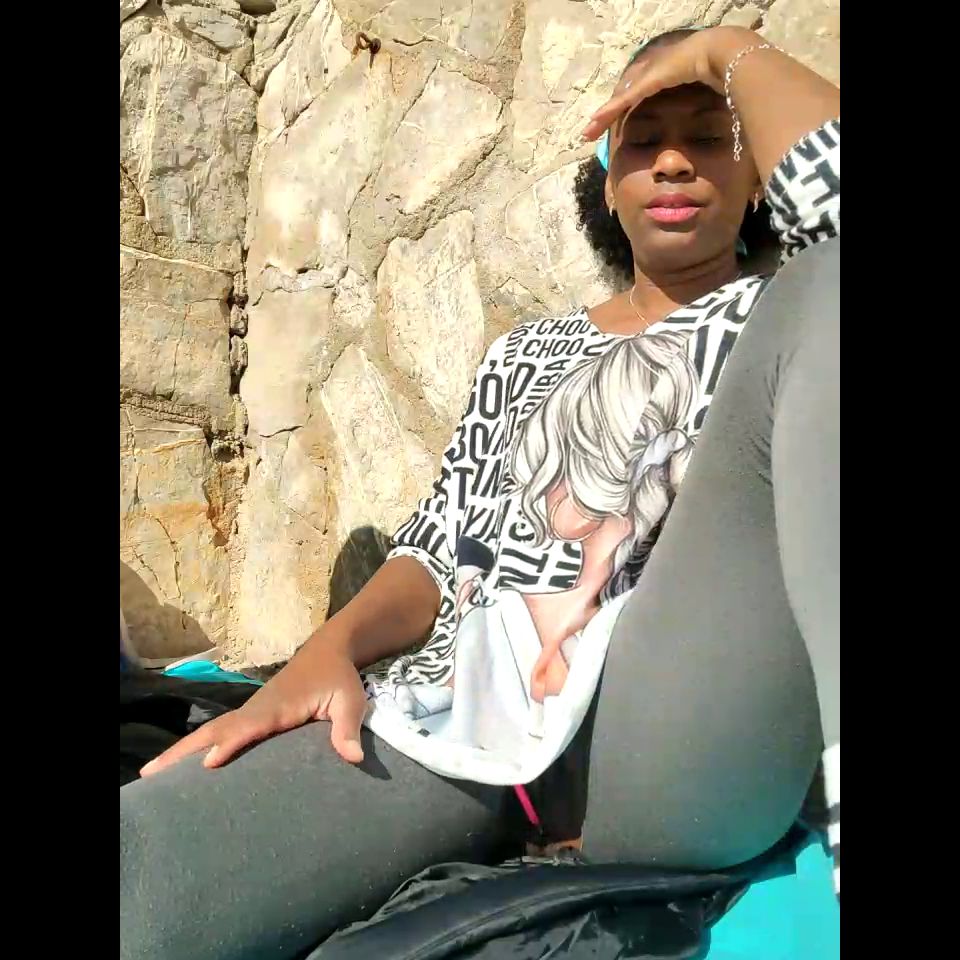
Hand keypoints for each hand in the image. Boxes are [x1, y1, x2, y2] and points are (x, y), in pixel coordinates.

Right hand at [140, 641, 368, 775]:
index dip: (230, 743)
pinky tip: (183, 767)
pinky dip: (198, 746)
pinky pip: (221, 732)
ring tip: (151, 775)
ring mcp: (251, 712)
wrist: (329, 650)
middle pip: (217, 729)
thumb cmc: (339, 677)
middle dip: (185, 751)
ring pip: (212, 731)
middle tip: (150, 774)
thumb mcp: (351, 700)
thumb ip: (348, 728)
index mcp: (279, 705)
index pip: (250, 726)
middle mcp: (257, 708)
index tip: (207, 762)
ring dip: (182, 751)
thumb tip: (353, 758)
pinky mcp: (252, 717)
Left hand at [580, 26, 756, 141]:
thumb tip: (712, 123)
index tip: (612, 122)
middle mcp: (654, 72)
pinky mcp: (648, 81)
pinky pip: (625, 100)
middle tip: (591, 130)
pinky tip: (596, 121)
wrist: (725, 53)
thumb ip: (704, 105)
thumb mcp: (708, 94)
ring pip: (620, 100)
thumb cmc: (724, 73)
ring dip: (603, 117)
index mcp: (666, 75)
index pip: (640, 93)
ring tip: (588, 131)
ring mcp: (650, 75)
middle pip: (624, 97)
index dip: (624, 108)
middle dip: (607, 114)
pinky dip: (610, 112)